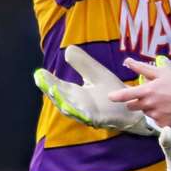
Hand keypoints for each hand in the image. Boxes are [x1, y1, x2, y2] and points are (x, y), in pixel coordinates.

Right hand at [34, 48, 154, 134]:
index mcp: (76, 94)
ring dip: (64, 103)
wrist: (132, 105)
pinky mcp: (101, 120)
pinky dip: (82, 114)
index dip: (48, 82)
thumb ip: (83, 63)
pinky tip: (77, 109)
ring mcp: (89, 114)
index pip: (59, 87)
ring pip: (73, 110)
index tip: (39, 74)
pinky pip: (90, 118)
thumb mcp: (96, 73)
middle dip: (52, 92)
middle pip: (62, 99)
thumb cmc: (112, 91)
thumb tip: (68, 50)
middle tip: (43, 82)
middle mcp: (80, 105)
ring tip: (55, 93)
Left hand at [110, 53, 170, 127]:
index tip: (110, 97)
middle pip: (132, 106)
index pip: (125, 96)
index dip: (116, 96)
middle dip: (136, 101)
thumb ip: (142, 69)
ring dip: (151, 108)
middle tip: (150, 95)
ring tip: (166, 101)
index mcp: (147, 91)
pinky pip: (157, 121)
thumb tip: (127, 61)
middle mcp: (149, 105)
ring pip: (146, 113)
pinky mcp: (164, 125)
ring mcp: (156, 116)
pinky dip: (161, 116)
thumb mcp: (161, 73)